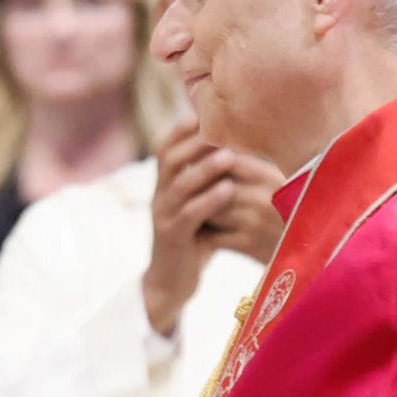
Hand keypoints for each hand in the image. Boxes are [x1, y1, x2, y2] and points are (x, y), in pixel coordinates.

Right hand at [144, 119, 283, 336]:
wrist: (170, 284)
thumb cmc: (193, 241)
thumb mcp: (197, 208)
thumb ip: (208, 183)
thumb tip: (237, 153)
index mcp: (164, 185)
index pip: (167, 148)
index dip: (182, 129)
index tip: (204, 112)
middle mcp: (159, 196)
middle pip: (170, 159)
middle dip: (195, 142)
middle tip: (222, 130)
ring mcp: (163, 216)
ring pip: (180, 185)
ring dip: (205, 168)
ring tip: (229, 156)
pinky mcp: (172, 237)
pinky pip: (188, 215)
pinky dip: (209, 201)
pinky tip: (228, 190)